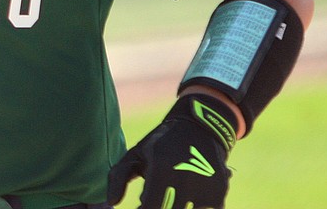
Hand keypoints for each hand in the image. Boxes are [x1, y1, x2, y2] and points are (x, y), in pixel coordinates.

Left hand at [107, 94, 236, 208]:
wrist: (199, 129)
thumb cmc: (160, 144)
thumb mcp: (135, 155)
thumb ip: (117, 179)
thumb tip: (110, 203)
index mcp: (161, 170)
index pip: (150, 208)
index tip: (140, 205)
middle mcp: (185, 181)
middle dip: (159, 207)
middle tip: (156, 198)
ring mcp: (205, 189)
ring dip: (175, 206)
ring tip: (169, 193)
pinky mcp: (219, 195)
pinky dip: (192, 206)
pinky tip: (186, 194)